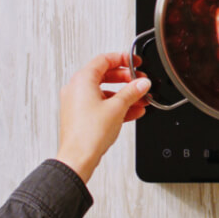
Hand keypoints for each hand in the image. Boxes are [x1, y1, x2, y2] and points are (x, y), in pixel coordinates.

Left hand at [56, 52, 150, 183]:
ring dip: (125, 94)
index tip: (136, 63)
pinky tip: (133, 111)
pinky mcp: (81, 115)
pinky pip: (102, 104)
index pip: (104, 60)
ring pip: (105, 91)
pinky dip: (117, 105)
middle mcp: (76, 89)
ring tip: (141, 99)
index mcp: (82, 80)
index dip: (123, 59)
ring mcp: (77, 103)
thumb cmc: (88, 134)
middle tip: (140, 82)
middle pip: (106, 75)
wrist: (78, 159)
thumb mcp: (118, 107)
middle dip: (127, 79)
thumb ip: (132, 91)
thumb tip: (142, 83)